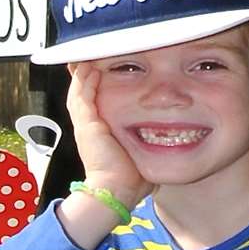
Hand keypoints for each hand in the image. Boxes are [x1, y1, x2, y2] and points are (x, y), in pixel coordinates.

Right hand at [66, 61, 151, 204]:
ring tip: (87, 57)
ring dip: (83, 74)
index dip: (94, 88)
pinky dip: (85, 82)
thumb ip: (147, 141)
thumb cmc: (130, 180)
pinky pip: (82, 97)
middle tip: (87, 58)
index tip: (99, 72)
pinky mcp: (86, 125)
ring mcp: (85, 125)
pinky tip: (90, 68)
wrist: (115, 192)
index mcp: (98, 134)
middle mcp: (88, 127)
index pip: (93, 104)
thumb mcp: (139, 153)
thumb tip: (169, 138)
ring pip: (79, 92)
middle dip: (85, 76)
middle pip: (82, 94)